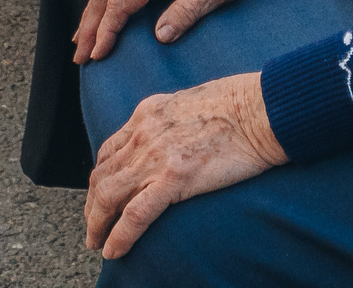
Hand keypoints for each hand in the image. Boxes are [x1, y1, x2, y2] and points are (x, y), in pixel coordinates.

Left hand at [84, 72, 284, 260]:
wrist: (260, 108)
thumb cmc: (239, 104)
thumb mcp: (190, 102)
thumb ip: (171, 120)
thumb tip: (172, 139)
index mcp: (147, 113)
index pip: (109, 149)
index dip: (99, 177)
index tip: (99, 195)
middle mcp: (143, 133)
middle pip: (101, 174)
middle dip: (91, 204)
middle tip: (93, 225)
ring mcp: (156, 156)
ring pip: (108, 196)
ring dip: (97, 223)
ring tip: (96, 242)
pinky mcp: (174, 178)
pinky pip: (134, 215)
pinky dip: (119, 236)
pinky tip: (113, 251)